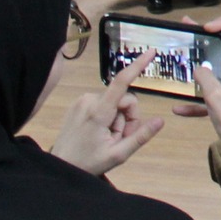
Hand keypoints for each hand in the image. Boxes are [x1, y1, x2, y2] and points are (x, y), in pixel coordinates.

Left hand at [51, 49, 165, 175]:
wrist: (59, 167)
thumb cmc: (88, 163)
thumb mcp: (118, 155)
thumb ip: (140, 137)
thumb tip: (161, 120)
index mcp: (98, 112)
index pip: (121, 82)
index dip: (137, 65)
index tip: (150, 52)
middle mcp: (89, 100)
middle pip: (125, 99)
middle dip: (128, 118)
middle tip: (120, 139)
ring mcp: (82, 100)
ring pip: (116, 102)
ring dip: (118, 119)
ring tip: (107, 138)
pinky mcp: (79, 103)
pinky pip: (104, 103)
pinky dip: (108, 116)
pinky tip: (99, 132)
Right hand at [171, 16, 220, 138]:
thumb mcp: (216, 97)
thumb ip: (206, 78)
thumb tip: (199, 67)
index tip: (206, 27)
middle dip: (208, 35)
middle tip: (189, 28)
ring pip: (218, 65)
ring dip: (201, 60)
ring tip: (183, 48)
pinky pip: (212, 88)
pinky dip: (198, 96)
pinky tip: (179, 108)